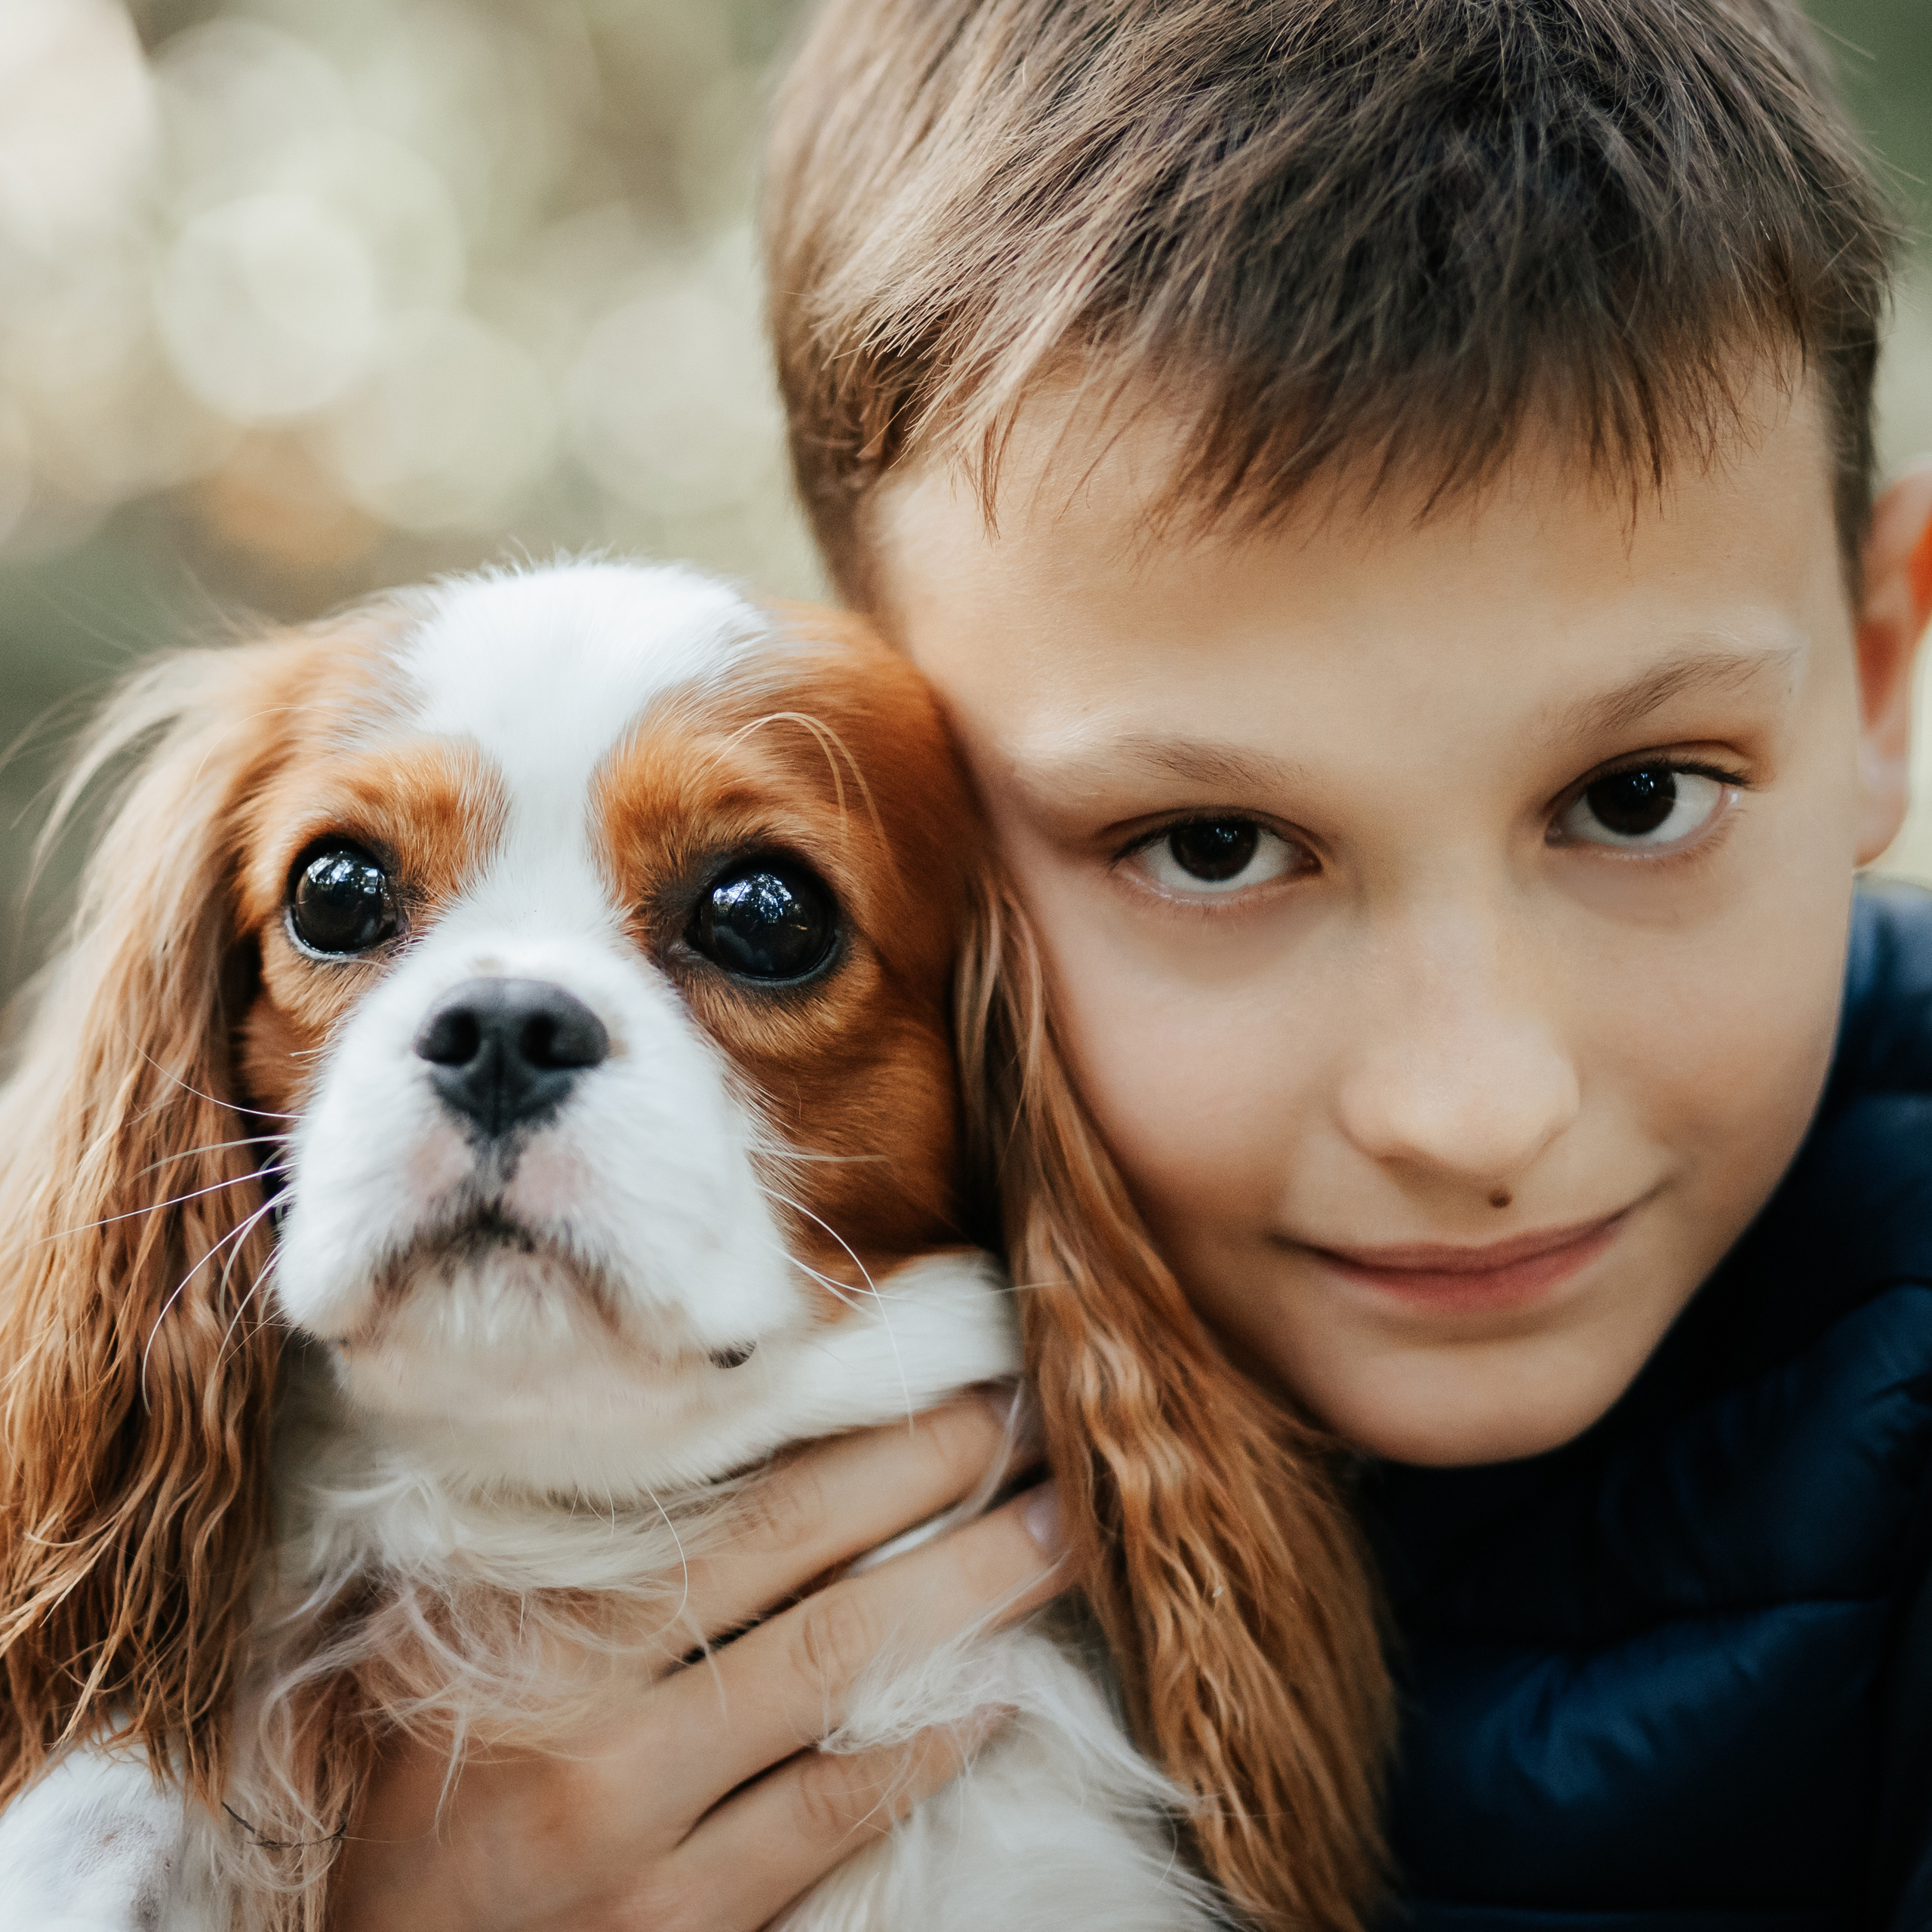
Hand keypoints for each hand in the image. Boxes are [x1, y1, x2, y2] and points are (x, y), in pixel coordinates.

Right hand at [328, 1396, 1064, 1931]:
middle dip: (934, 1482)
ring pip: (842, 1687)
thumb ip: (542, 1559)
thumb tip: (680, 1435)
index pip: (732, 1507)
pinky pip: (833, 1822)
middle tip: (1036, 1420)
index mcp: (531, 1634)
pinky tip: (1001, 1693)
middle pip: (807, 1570)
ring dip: (967, 1599)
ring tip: (1057, 1534)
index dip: (859, 1436)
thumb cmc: (405, 1805)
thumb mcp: (432, 1657)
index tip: (952, 1374)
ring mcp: (642, 1842)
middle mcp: (592, 1729)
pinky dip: (927, 1748)